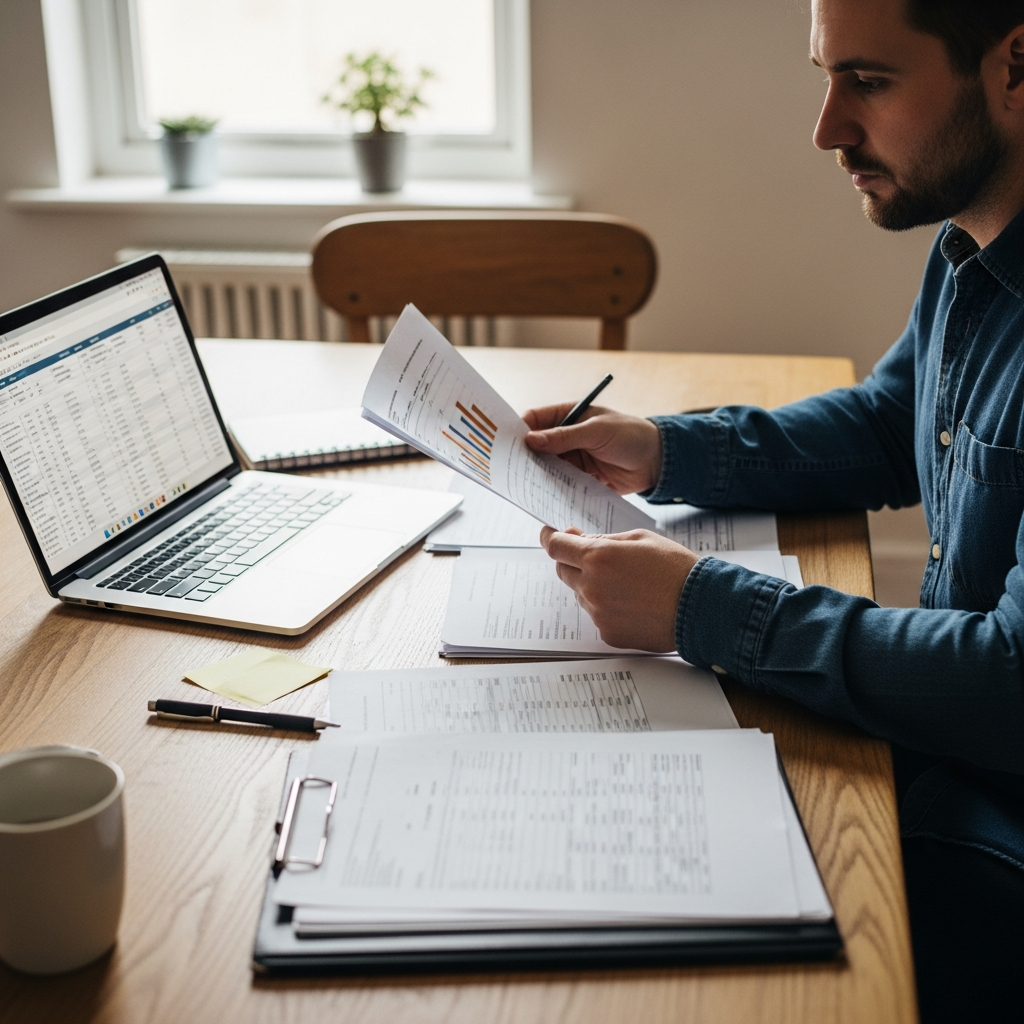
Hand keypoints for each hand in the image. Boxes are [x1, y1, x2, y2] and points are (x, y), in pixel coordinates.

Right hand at [523, 404, 662, 493]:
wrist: (657, 461)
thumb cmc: (631, 435)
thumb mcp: (596, 432)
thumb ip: (564, 437)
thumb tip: (531, 440)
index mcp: (569, 415)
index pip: (536, 419)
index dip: (519, 429)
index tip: (506, 443)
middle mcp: (567, 436)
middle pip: (537, 445)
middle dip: (524, 455)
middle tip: (511, 468)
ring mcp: (573, 457)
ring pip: (546, 466)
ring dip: (537, 474)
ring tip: (524, 484)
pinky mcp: (580, 477)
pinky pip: (560, 482)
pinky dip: (552, 488)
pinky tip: (544, 494)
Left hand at [540, 526, 697, 651]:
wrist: (701, 608)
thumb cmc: (675, 568)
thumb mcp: (640, 539)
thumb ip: (603, 539)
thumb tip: (578, 539)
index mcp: (598, 557)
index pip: (557, 547)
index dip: (550, 537)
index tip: (549, 534)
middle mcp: (591, 587)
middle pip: (563, 571)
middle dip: (573, 561)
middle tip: (596, 558)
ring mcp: (598, 613)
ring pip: (581, 594)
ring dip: (593, 585)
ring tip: (629, 584)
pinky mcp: (608, 633)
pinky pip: (597, 615)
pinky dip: (608, 607)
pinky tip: (634, 604)